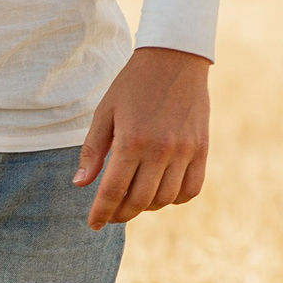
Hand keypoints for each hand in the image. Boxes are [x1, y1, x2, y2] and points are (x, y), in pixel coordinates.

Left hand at [75, 46, 211, 229]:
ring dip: (146, 207)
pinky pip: (191, 189)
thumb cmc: (133, 85)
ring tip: (134, 201)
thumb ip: (92, 151)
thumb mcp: (104, 113)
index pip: (113, 192)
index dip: (101, 213)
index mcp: (131, 141)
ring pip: (165, 199)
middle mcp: (160, 150)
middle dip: (120, 214)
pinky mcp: (202, 149)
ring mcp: (185, 151)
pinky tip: (161, 194)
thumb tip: (81, 184)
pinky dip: (175, 199)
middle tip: (111, 214)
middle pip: (139, 201)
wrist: (175, 59)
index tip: (93, 223)